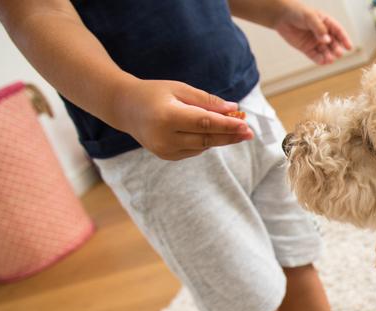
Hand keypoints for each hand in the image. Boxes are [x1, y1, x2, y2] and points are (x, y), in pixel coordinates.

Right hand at [110, 79, 253, 160]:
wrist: (125, 108)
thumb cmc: (155, 93)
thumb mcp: (180, 89)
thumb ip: (206, 101)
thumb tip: (233, 108)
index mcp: (167, 117)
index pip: (205, 123)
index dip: (227, 125)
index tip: (246, 124)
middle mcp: (164, 137)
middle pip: (206, 139)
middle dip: (230, 135)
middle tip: (250, 132)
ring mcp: (164, 150)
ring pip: (202, 147)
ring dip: (221, 139)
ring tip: (239, 130)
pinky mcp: (166, 155)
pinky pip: (194, 150)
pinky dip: (206, 142)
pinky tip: (215, 134)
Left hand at [274, 0, 352, 64]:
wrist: (282, 16)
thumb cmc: (298, 12)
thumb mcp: (310, 17)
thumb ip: (319, 28)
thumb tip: (327, 40)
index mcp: (327, 23)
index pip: (339, 32)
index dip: (344, 39)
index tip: (349, 47)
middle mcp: (323, 34)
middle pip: (334, 44)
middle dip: (337, 49)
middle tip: (338, 54)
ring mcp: (315, 42)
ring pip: (325, 51)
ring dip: (329, 56)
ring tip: (330, 60)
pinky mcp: (307, 49)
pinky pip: (315, 56)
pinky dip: (319, 60)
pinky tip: (323, 62)